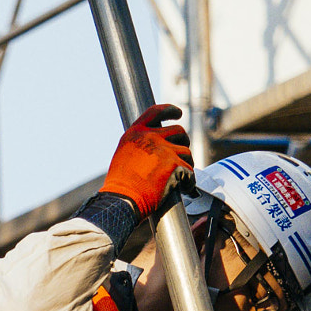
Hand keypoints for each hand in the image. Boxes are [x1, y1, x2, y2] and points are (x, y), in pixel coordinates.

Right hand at [101, 103, 193, 217]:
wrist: (121, 199)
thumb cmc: (120, 184)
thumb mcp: (124, 155)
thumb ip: (140, 146)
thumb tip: (158, 146)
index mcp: (135, 133)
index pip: (156, 112)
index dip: (170, 110)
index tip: (178, 114)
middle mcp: (150, 137)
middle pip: (179, 131)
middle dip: (183, 142)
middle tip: (182, 152)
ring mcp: (164, 150)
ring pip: (186, 152)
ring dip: (186, 163)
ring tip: (181, 175)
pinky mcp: (174, 165)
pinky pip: (190, 171)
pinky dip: (189, 181)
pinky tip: (184, 187)